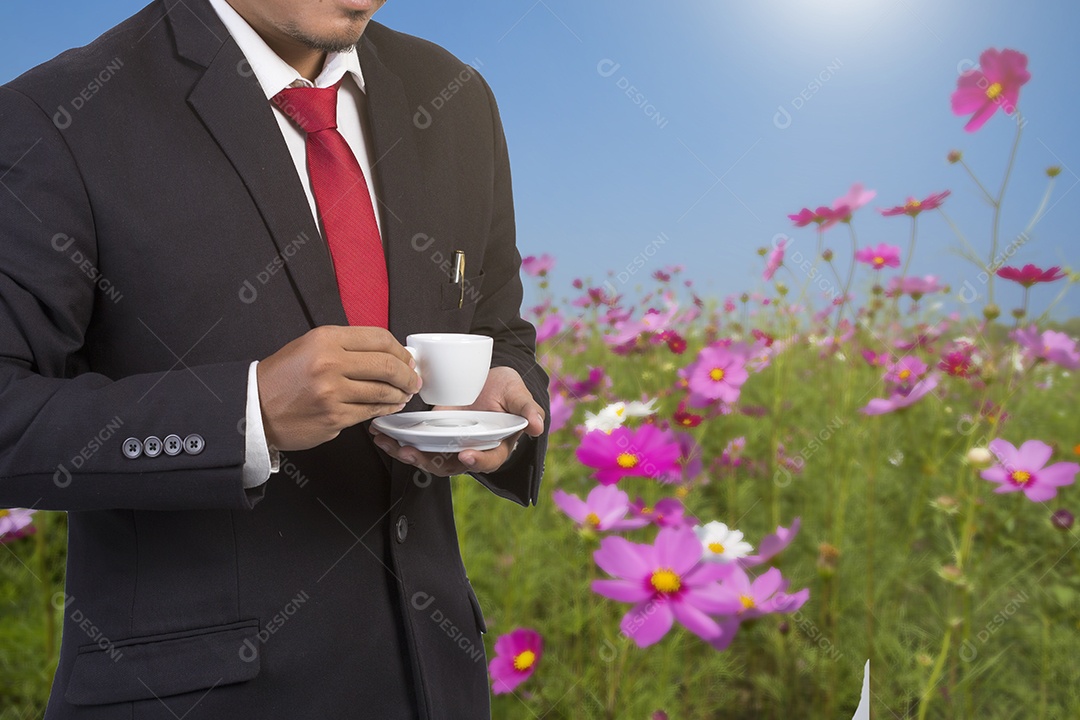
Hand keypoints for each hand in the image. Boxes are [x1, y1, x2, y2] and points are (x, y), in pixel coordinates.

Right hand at [257, 326, 420, 450]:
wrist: (255, 407)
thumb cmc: (283, 376)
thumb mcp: (310, 345)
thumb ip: (347, 346)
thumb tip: (388, 353)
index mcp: (326, 339)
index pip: (379, 338)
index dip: (400, 350)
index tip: (407, 358)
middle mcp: (330, 364)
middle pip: (388, 366)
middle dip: (408, 374)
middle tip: (414, 379)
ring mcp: (333, 393)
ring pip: (383, 392)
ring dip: (400, 394)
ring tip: (404, 393)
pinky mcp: (335, 418)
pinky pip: (370, 412)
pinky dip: (385, 409)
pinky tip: (389, 406)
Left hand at [370, 366, 543, 475]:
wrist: (490, 380)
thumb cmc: (508, 391)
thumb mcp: (519, 396)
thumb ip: (527, 410)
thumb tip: (538, 426)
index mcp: (495, 446)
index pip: (488, 460)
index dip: (478, 460)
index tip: (467, 455)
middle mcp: (471, 450)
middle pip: (450, 465)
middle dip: (428, 462)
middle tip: (410, 452)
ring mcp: (450, 444)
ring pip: (429, 458)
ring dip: (407, 454)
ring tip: (388, 444)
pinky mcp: (434, 433)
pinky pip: (417, 443)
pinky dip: (399, 441)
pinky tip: (381, 434)